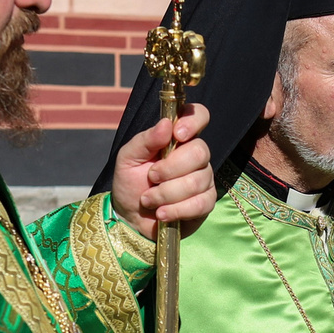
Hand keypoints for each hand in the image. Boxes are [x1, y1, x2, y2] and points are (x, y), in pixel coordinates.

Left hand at [110, 103, 214, 239]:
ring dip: (166, 194)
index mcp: (177, 139)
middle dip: (170, 169)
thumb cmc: (130, 182)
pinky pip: (200, 203)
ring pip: (197, 181)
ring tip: (149, 200)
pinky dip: (176, 210)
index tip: (178, 135)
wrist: (130, 216)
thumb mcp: (127, 159)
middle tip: (151, 177)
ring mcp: (204, 179)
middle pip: (200, 152)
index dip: (193, 121)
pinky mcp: (206, 202)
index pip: (199, 116)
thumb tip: (166, 124)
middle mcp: (195, 156)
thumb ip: (145, 140)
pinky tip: (162, 213)